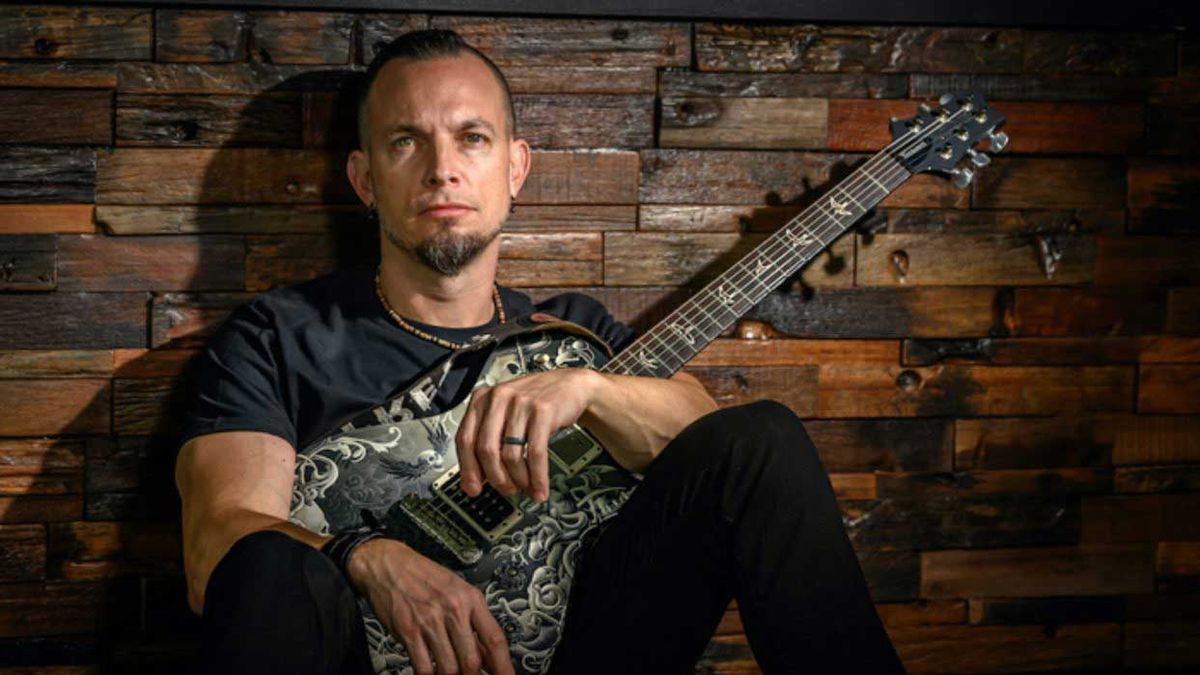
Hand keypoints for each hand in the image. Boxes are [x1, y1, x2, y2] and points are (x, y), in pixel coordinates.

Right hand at [347, 537, 513, 674]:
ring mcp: (430, 622)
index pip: (495, 639)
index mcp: (471, 599)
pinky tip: (430, 672)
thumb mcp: (457, 590)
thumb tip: (486, 653)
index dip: (504, 665)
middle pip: (471, 660)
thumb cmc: (425, 576)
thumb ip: (472, 621)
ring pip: (449, 667)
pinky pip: (423, 666)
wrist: (390, 564)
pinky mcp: (408, 631)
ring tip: (450, 674)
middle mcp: (453, 610)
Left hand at [455, 368, 601, 501]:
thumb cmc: (534, 403)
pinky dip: (538, 476)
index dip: (468, 469)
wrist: (569, 385)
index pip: (465, 440)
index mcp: (481, 400)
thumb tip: (475, 480)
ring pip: (511, 454)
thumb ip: (488, 441)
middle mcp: (498, 398)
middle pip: (486, 450)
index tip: (474, 489)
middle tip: (506, 490)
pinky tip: (540, 487)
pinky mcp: (542, 410)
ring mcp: (520, 403)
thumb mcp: (504, 415)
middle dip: (496, 478)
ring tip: (527, 489)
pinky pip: (535, 452)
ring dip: (519, 479)